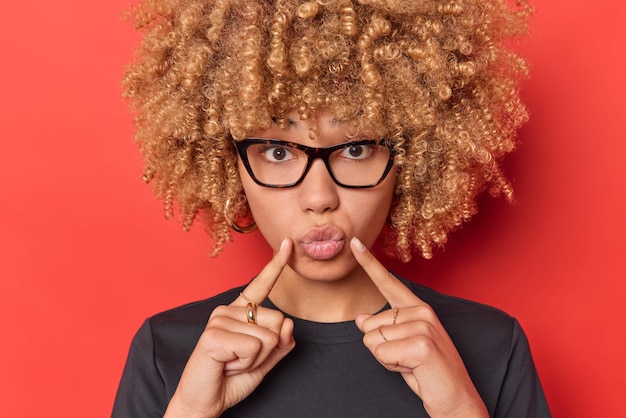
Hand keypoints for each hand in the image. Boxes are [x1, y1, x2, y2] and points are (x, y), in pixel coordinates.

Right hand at [164, 239, 295, 417]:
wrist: (205, 402)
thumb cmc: (231, 379)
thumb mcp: (264, 360)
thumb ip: (281, 343)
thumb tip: (290, 323)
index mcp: (239, 312)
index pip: (261, 285)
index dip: (276, 265)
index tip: (288, 244)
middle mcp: (227, 310)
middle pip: (277, 320)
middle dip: (267, 349)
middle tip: (241, 360)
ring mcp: (219, 320)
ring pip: (268, 336)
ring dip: (256, 359)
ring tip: (233, 363)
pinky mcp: (213, 335)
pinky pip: (254, 347)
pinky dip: (247, 363)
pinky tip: (227, 365)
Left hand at [350, 237, 487, 417]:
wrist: (456, 400)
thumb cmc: (428, 373)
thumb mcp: (401, 347)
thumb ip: (384, 329)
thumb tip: (360, 318)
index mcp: (418, 309)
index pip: (389, 282)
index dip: (369, 263)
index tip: (354, 243)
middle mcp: (422, 311)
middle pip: (369, 324)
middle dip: (380, 348)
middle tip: (406, 359)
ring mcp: (423, 325)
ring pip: (372, 340)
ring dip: (386, 359)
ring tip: (410, 364)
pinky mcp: (421, 343)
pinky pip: (380, 353)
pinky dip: (390, 366)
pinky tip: (413, 369)